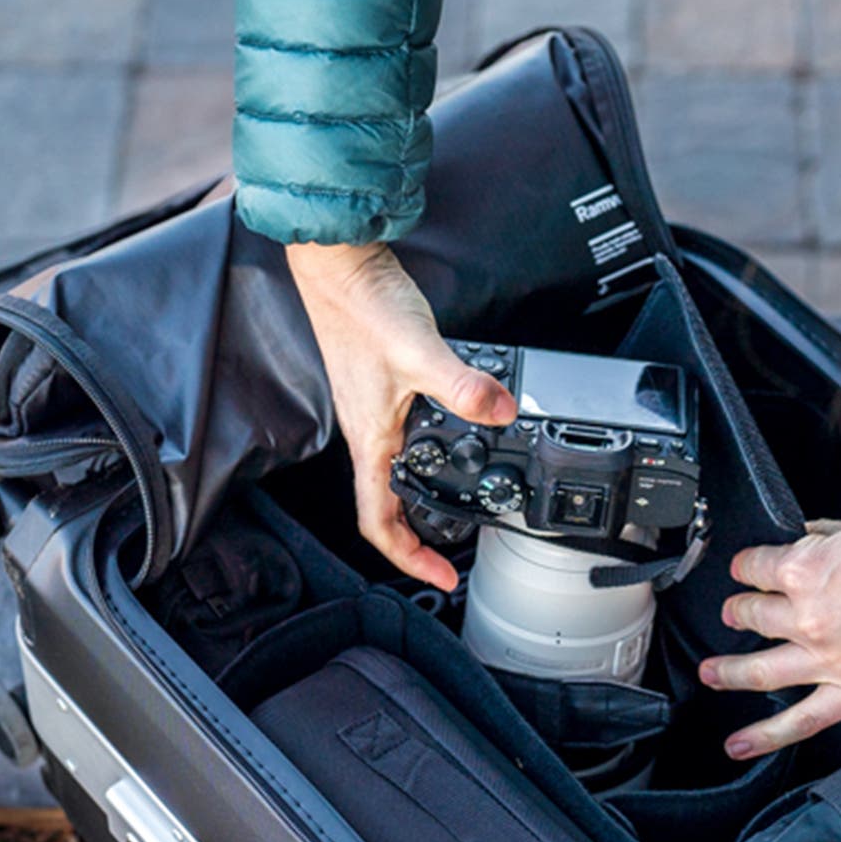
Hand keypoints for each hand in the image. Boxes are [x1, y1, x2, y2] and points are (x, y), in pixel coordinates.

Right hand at [286, 241, 517, 588]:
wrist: (338, 263)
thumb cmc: (362, 307)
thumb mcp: (420, 352)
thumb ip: (462, 385)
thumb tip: (502, 411)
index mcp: (369, 439)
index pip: (378, 522)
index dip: (408, 558)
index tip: (441, 577)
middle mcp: (368, 432)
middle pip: (387, 505)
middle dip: (417, 537)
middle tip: (453, 553)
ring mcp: (375, 410)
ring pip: (395, 473)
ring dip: (422, 498)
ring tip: (458, 511)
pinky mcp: (385, 386)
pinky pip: (405, 438)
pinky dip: (429, 455)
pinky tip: (458, 440)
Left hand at [699, 516, 840, 758]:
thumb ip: (823, 536)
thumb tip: (806, 536)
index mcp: (803, 571)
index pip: (753, 567)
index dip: (745, 567)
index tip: (745, 570)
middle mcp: (805, 617)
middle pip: (750, 616)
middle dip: (737, 612)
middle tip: (734, 614)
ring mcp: (823, 660)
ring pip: (757, 672)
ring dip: (727, 672)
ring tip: (711, 673)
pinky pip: (799, 722)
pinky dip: (764, 736)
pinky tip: (738, 744)